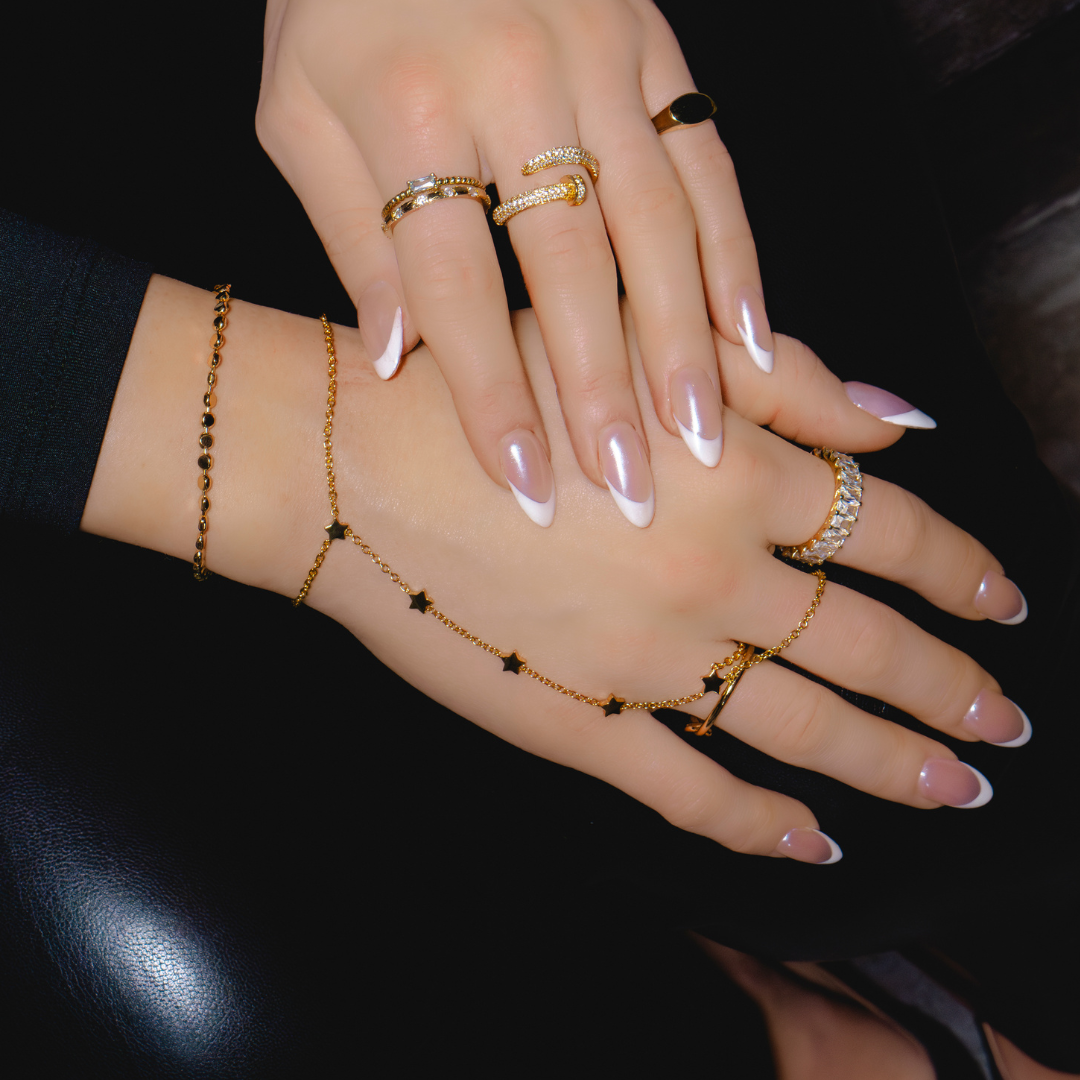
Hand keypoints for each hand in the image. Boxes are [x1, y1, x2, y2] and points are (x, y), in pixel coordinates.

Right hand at [84, 279, 1029, 861]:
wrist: (353, 462)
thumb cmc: (490, 386)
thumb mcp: (642, 350)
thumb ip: (784, 380)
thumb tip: (902, 424)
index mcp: (733, 477)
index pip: (889, 532)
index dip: (960, 568)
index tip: (1003, 598)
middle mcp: (711, 575)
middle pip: (868, 645)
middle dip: (951, 686)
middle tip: (1007, 721)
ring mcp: (648, 660)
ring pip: (802, 726)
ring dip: (891, 761)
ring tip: (956, 782)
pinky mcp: (579, 719)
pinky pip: (688, 787)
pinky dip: (756, 822)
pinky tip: (811, 839)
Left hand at [256, 0, 772, 526]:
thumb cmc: (337, 4)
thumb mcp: (297, 114)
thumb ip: (351, 235)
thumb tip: (402, 358)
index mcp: (407, 108)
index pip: (457, 288)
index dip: (492, 397)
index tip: (522, 485)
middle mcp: (513, 82)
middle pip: (570, 268)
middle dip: (603, 391)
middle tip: (633, 491)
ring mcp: (597, 56)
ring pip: (657, 224)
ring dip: (685, 342)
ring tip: (705, 437)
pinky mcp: (654, 44)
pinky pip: (708, 164)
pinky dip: (736, 257)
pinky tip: (755, 336)